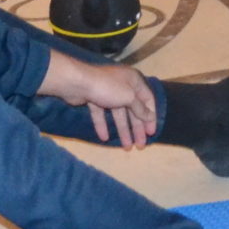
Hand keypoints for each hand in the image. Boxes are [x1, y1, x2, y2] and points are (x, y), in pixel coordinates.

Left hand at [38, 50, 158, 147]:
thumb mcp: (129, 97)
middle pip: (133, 109)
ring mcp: (107, 92)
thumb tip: (150, 116)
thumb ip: (140, 109)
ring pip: (118, 114)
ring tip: (126, 147)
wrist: (77, 82)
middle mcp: (122, 85)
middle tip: (140, 145)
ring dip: (123, 130)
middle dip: (137, 128)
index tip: (151, 132)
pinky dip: (103, 125)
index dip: (150, 116)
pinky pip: (101, 114)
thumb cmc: (108, 87)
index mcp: (134, 81)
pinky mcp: (94, 99)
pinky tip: (104, 138)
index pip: (147, 99)